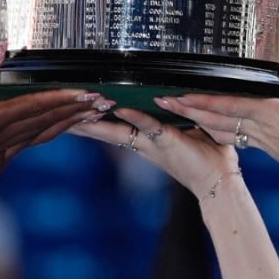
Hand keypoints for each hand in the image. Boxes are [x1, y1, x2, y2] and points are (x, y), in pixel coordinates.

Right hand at [0, 43, 108, 164]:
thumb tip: (2, 49)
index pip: (35, 106)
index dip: (62, 98)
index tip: (86, 92)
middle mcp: (1, 136)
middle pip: (47, 121)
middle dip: (77, 110)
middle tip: (104, 102)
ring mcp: (0, 145)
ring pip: (43, 132)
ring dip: (70, 121)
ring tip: (94, 113)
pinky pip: (32, 138)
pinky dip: (52, 129)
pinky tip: (63, 125)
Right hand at [69, 107, 238, 199]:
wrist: (220, 182)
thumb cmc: (208, 157)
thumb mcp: (189, 130)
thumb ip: (178, 114)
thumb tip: (171, 97)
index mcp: (146, 141)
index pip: (114, 128)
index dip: (94, 122)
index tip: (75, 114)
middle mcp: (144, 144)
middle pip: (105, 132)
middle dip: (82, 125)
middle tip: (58, 117)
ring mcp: (152, 144)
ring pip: (118, 131)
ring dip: (97, 122)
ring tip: (75, 114)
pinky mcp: (167, 141)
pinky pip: (148, 125)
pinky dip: (135, 116)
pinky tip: (119, 109)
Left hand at [153, 63, 278, 191]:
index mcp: (269, 114)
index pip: (228, 105)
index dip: (203, 100)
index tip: (181, 95)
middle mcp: (257, 127)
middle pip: (214, 117)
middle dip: (187, 110)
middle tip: (163, 101)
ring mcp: (256, 139)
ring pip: (218, 127)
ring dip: (195, 119)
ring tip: (176, 110)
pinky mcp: (260, 145)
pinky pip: (229, 135)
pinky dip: (213, 127)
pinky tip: (205, 123)